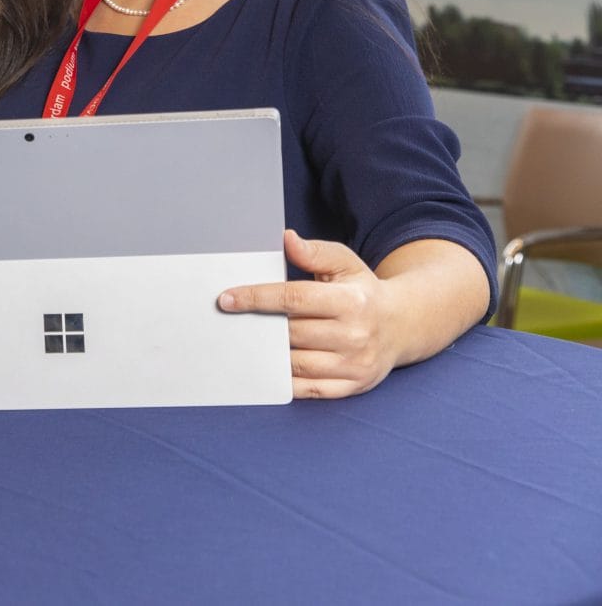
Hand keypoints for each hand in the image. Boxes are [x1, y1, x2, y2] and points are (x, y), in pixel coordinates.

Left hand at [218, 229, 398, 398]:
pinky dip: (284, 381)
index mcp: (352, 301)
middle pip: (292, 333)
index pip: (294, 299)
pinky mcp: (353, 386)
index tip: (226, 299)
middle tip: (231, 323)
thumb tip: (287, 239)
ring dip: (267, 354)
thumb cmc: (363, 292)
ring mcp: (355, 365)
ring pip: (296, 364)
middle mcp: (356, 335)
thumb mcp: (345, 264)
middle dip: (259, 327)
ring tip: (246, 342)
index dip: (256, 298)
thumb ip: (315, 252)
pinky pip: (309, 390)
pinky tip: (266, 367)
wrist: (402, 326)